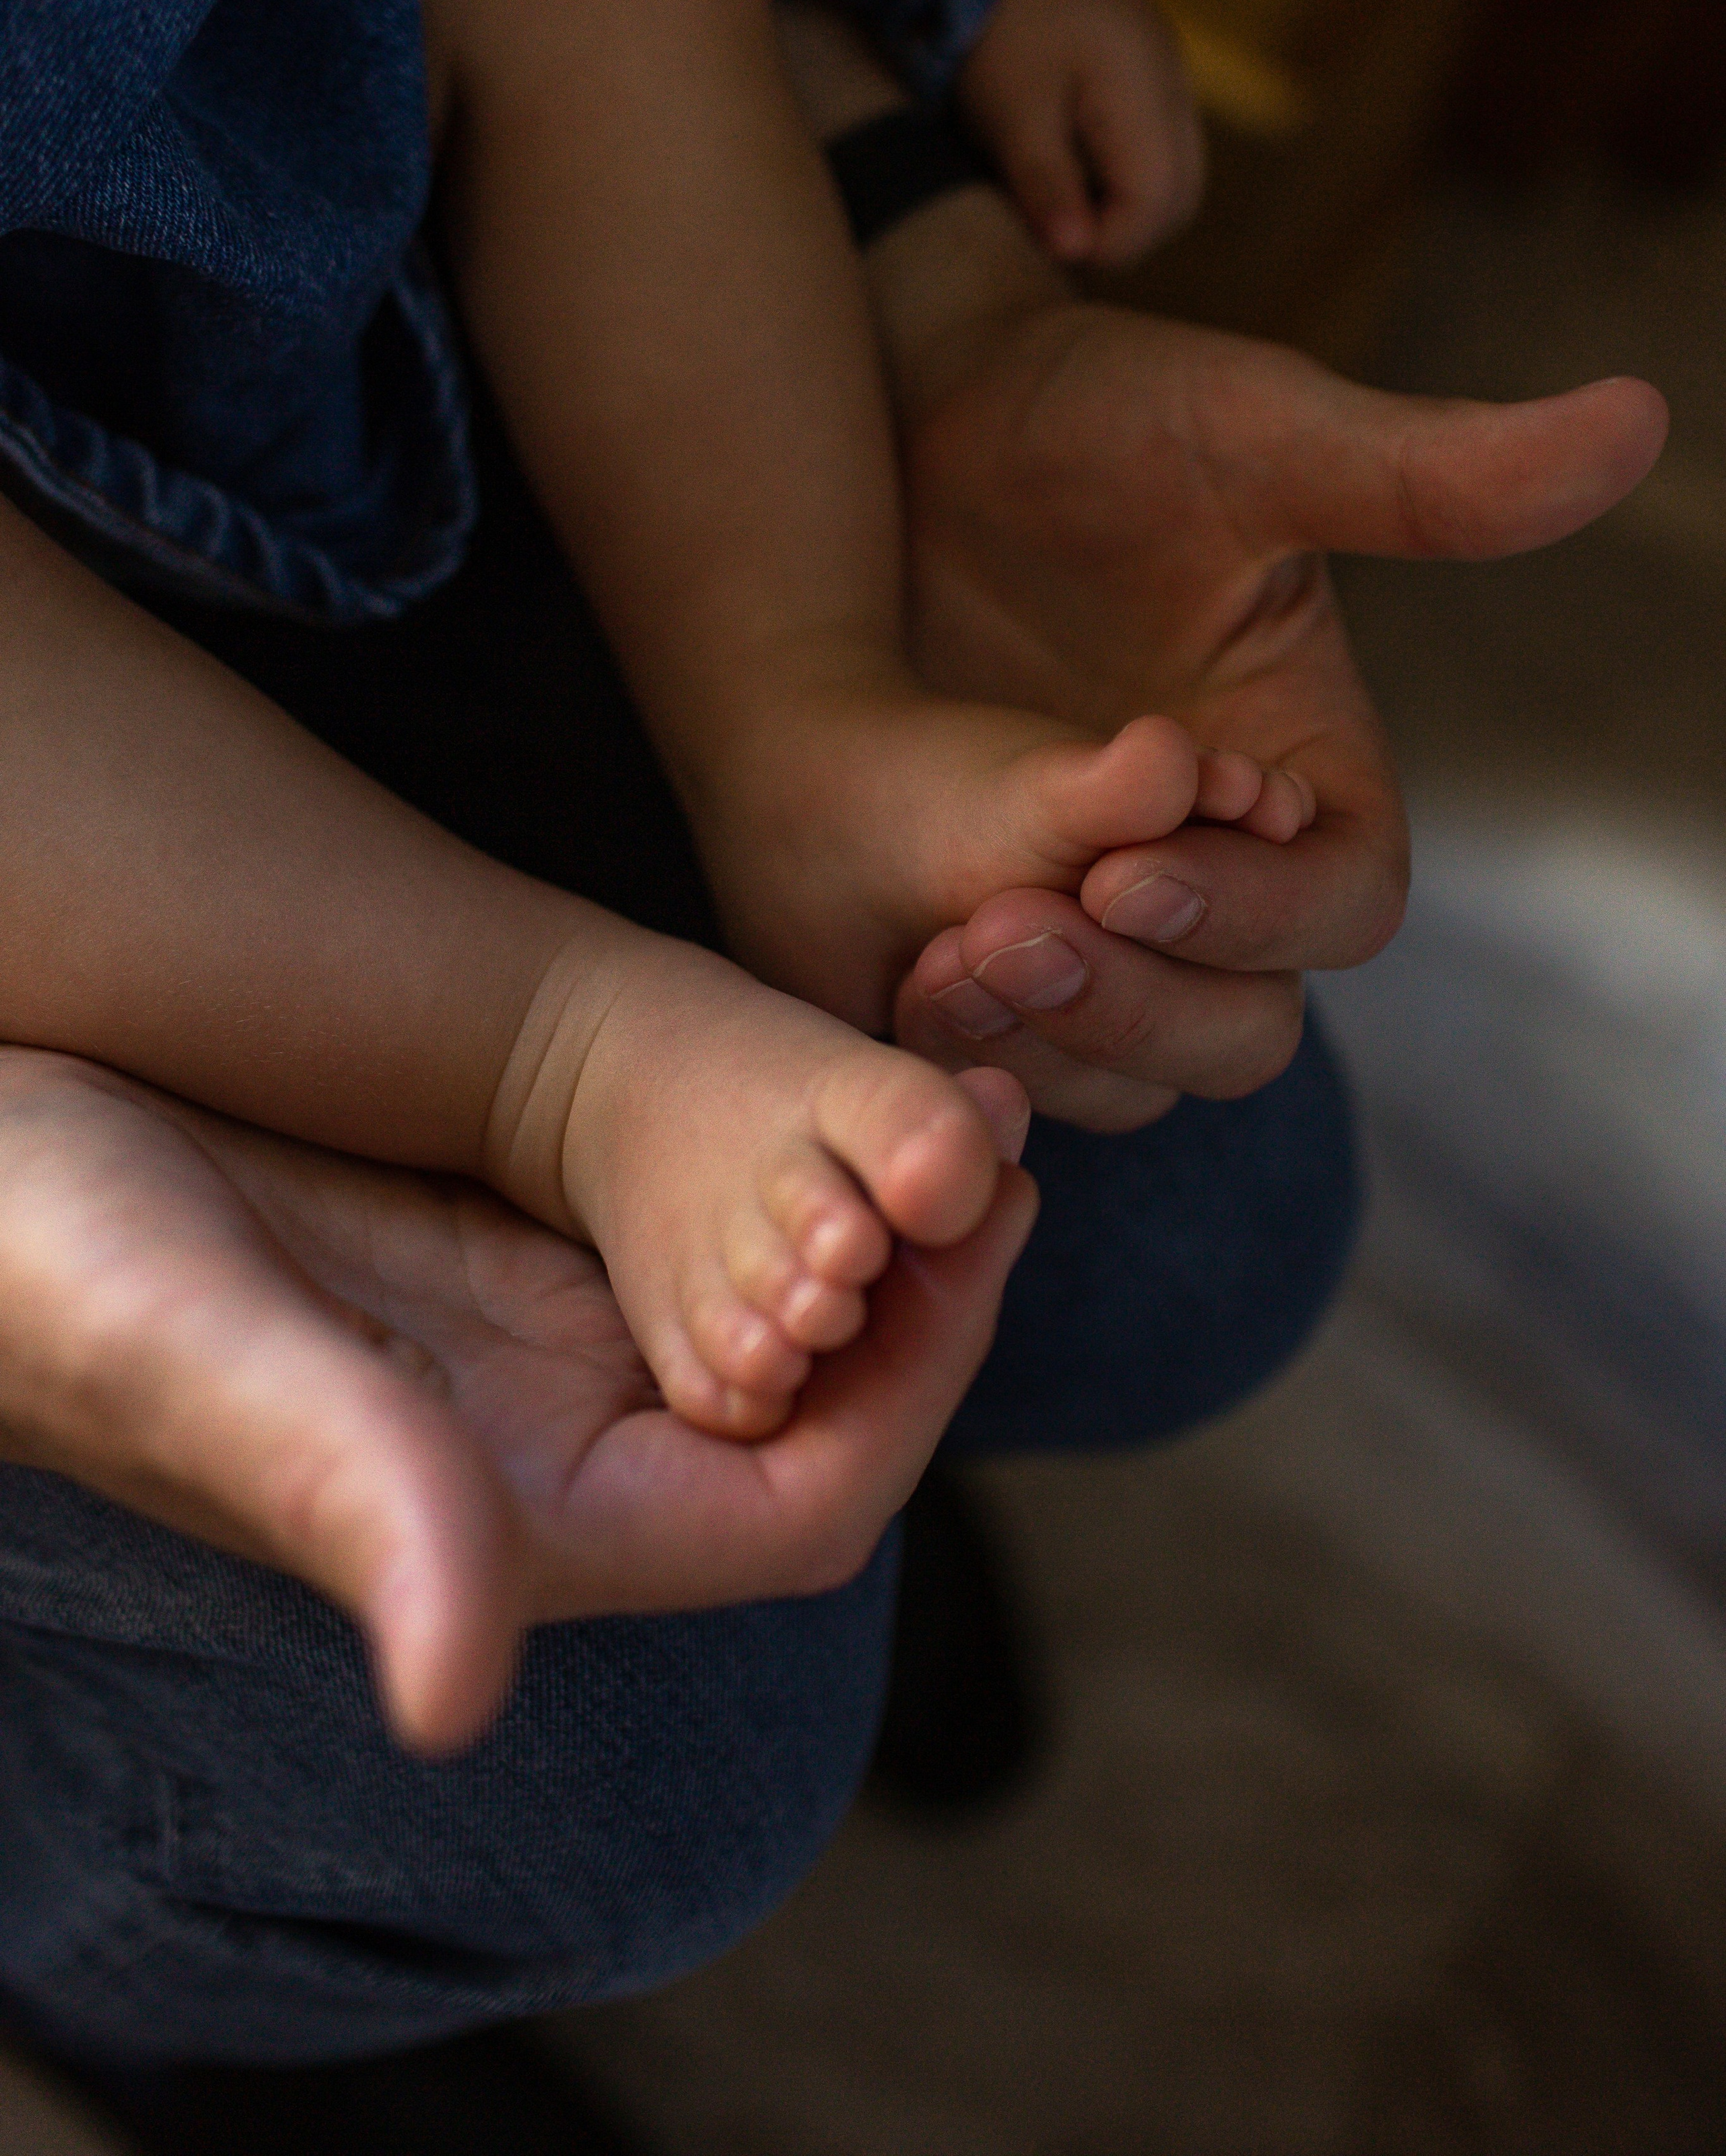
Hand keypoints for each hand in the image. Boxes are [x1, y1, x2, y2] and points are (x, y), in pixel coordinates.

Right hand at [0, 1048, 1034, 1751]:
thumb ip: (346, 1490)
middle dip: (935, 1289)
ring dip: (881, 1220)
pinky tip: (840, 1073)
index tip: (988, 1232)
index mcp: (514, 1521)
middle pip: (822, 1413)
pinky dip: (793, 1175)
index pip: (799, 1509)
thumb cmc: (47, 1266)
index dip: (921, 1390)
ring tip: (955, 1086)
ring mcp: (539, 1356)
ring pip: (779, 1321)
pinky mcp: (508, 1265)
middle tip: (1004, 1127)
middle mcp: (552, 1454)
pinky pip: (706, 1243)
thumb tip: (455, 1691)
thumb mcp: (195, 1347)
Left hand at [893, 298, 1666, 1125]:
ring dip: (1049, 1035)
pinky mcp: (982, 935)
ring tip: (948, 958)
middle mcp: (1217, 876)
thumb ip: (1427, 475)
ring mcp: (1097, 917)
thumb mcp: (1259, 439)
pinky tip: (899, 983)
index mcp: (1311, 786)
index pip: (1342, 913)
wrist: (917, 421)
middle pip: (1238, 1028)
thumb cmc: (1104, 420)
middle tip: (1015, 930)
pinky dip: (967, 1043)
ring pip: (1124, 1069)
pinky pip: (1005, 1050)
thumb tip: (1636, 418)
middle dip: (1141, 1000)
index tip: (1131, 872)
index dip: (1253, 915)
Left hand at [956, 0, 1204, 266]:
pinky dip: (1119, 173)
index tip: (1049, 244)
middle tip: (1054, 232)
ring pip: (1173, 177)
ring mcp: (1166, 79)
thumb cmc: (1002, 18)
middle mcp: (1174, 87)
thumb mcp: (1012, 107)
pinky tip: (1068, 166)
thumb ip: (1047, 182)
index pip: (1158, 204)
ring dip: (1123, 207)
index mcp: (1147, 92)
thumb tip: (1073, 253)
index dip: (1108, 243)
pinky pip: (1155, 146)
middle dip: (1123, 232)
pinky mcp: (1146, 75)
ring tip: (1058, 202)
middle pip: (1179, 198)